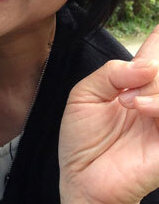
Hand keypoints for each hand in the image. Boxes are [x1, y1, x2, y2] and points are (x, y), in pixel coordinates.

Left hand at [59, 27, 158, 203]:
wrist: (79, 179)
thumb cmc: (82, 139)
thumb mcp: (85, 94)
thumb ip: (112, 73)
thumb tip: (146, 65)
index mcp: (139, 84)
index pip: (158, 51)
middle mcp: (157, 100)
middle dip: (154, 68)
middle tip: (127, 91)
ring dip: (157, 89)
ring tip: (130, 103)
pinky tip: (141, 109)